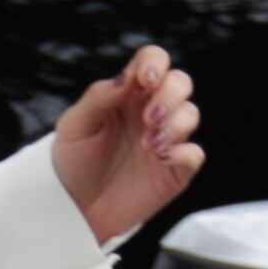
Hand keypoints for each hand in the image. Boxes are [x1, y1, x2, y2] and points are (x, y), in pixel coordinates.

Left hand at [53, 45, 203, 243]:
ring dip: (174, 124)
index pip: (152, 61)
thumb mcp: (74, 125)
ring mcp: (165, 139)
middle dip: (169, 95)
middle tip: (149, 118)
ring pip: (191, 114)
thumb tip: (127, 76)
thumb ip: (99, 97)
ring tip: (148, 145)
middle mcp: (150, 111)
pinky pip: (194, 153)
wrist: (74, 207)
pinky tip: (160, 159)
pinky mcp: (174, 169)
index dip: (155, 63)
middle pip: (180, 82)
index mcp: (127, 94)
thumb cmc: (72, 161)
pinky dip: (183, 153)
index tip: (146, 80)